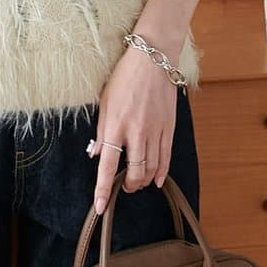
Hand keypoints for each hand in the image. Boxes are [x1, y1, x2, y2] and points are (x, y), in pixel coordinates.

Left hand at [86, 45, 179, 213]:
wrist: (153, 60)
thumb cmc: (125, 77)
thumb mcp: (105, 101)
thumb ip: (101, 130)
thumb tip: (96, 154)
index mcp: (115, 125)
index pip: (108, 165)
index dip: (103, 189)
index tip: (100, 206)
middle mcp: (136, 132)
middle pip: (135, 172)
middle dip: (129, 186)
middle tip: (124, 188)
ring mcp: (155, 131)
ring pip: (152, 168)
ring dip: (143, 181)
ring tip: (138, 184)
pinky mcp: (169, 128)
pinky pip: (166, 157)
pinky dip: (161, 172)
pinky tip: (156, 180)